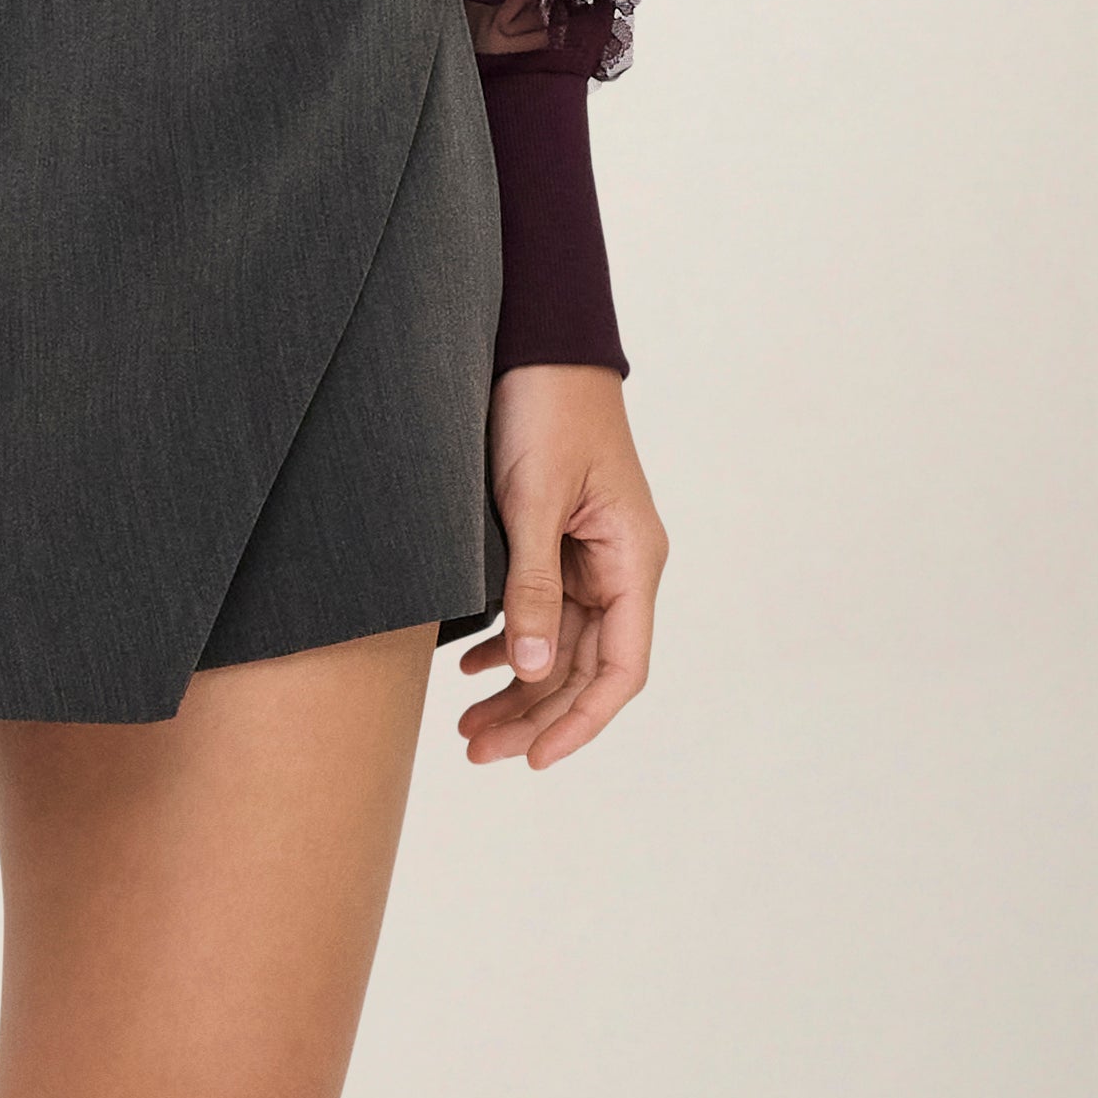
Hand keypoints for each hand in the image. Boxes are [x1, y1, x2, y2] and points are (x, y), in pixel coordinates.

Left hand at [454, 364, 666, 770]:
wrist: (536, 338)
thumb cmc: (544, 405)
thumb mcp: (531, 498)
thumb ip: (532, 585)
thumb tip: (532, 671)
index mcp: (631, 559)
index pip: (620, 668)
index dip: (579, 721)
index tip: (534, 759)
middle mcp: (618, 564)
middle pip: (583, 666)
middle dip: (534, 714)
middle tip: (476, 749)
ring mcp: (586, 552)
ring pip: (557, 643)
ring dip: (517, 686)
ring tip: (467, 725)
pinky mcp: (555, 536)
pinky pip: (539, 607)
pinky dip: (509, 640)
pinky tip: (473, 666)